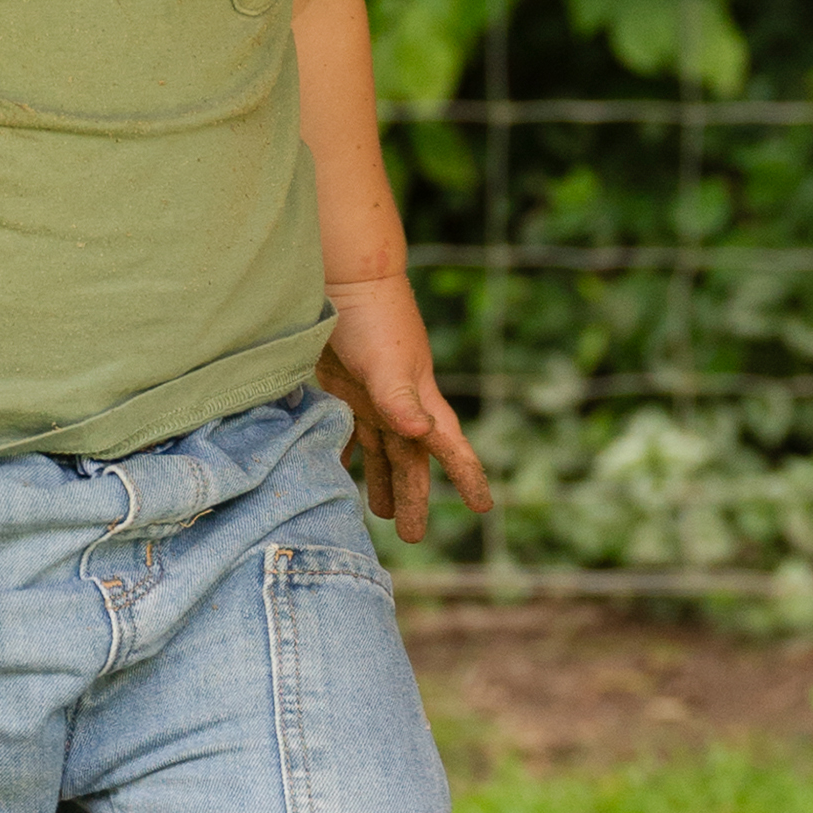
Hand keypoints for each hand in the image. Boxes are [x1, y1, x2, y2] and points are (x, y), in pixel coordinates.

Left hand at [317, 273, 492, 541]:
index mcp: (420, 401)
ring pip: (379, 450)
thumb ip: (400, 400)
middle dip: (414, 495)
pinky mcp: (341, 388)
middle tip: (413, 536)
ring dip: (379, 481)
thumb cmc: (370, 317)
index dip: (468, 476)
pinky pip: (343, 431)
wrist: (341, 275)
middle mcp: (399, 404)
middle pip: (411, 460)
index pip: (451, 446)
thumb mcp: (386, 362)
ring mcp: (370, 397)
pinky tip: (329, 469)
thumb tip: (420, 435)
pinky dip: (341, 451)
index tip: (483, 507)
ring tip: (379, 514)